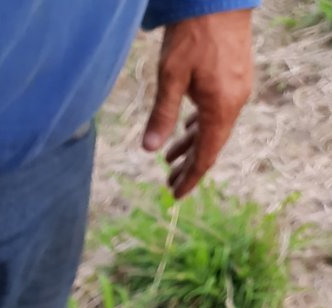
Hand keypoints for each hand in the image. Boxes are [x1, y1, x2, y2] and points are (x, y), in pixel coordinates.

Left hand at [142, 10, 253, 198]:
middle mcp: (234, 102)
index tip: (174, 195)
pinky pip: (219, 112)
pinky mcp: (235, 77)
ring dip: (192, 145)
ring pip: (214, 128)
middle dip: (189, 166)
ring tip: (169, 159)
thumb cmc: (192, 35)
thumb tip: (149, 150)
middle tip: (168, 183)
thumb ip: (161, 115)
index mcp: (220, 108)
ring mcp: (237, 89)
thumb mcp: (170, 77)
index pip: (205, 156)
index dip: (190, 179)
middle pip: (211, 146)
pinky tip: (187, 128)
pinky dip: (201, 125)